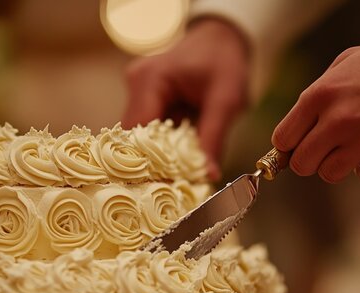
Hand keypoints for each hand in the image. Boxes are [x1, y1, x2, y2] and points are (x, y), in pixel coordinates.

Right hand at [121, 18, 249, 179]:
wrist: (223, 38)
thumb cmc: (225, 61)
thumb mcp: (226, 100)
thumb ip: (214, 138)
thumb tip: (208, 175)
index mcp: (150, 79)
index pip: (138, 131)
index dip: (148, 161)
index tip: (163, 186)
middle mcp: (136, 83)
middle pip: (133, 137)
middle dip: (152, 162)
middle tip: (171, 188)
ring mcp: (137, 90)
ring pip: (139, 136)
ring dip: (157, 155)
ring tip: (175, 178)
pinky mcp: (145, 98)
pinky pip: (148, 129)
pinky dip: (162, 146)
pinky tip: (176, 161)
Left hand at [272, 30, 359, 184]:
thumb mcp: (353, 60)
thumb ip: (321, 91)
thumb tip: (300, 121)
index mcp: (323, 94)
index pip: (284, 138)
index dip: (290, 145)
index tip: (297, 147)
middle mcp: (339, 122)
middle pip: (302, 164)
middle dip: (312, 159)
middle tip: (328, 149)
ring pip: (330, 174)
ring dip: (342, 163)